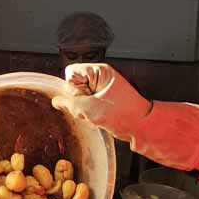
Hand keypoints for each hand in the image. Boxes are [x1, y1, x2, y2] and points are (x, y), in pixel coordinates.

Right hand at [52, 64, 198, 170]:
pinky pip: (86, 104)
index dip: (73, 87)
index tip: (82, 97)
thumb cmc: (124, 115)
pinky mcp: (103, 99)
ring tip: (97, 113)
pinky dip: (88, 112)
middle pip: (74, 85)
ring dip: (83, 108)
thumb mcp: (91, 109)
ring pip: (79, 96)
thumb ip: (70, 103)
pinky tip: (98, 117)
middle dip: (78, 99)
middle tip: (91, 108)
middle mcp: (100, 77)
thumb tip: (57, 100)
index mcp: (99, 71)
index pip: (71, 73)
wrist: (142, 127)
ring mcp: (102, 88)